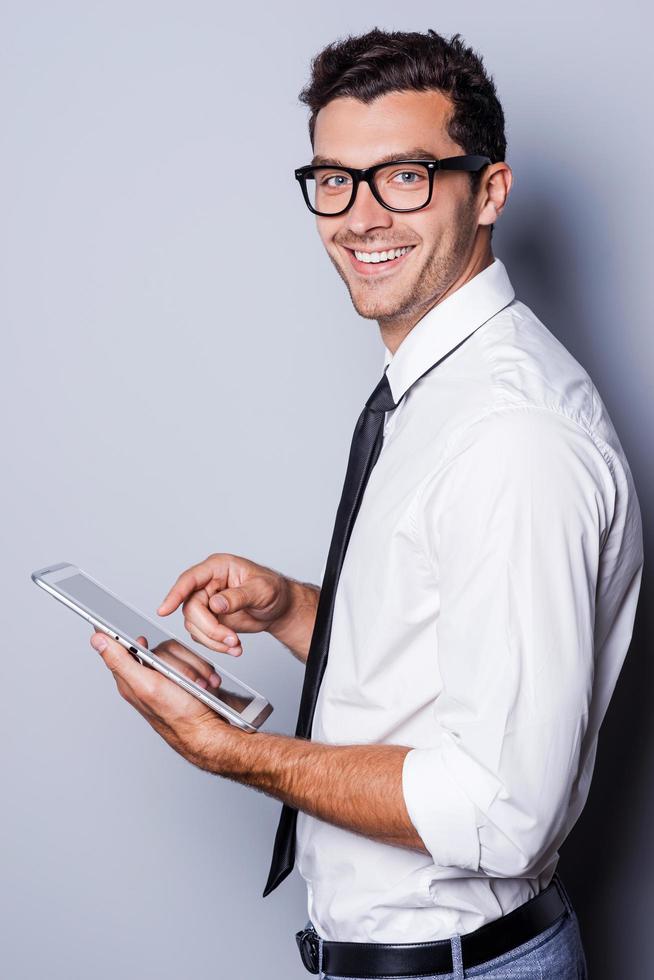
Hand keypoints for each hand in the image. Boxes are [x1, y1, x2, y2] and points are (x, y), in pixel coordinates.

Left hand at [89, 630, 241, 772]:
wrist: (211, 731)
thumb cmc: (180, 717)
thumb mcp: (146, 686)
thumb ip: (121, 661)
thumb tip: (96, 640)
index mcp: (131, 679)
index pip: (117, 647)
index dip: (112, 631)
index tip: (109, 613)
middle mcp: (147, 676)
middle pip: (160, 647)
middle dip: (180, 662)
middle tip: (185, 680)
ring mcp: (167, 675)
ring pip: (178, 651)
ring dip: (195, 669)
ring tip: (199, 686)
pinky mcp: (185, 675)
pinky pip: (193, 658)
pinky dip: (203, 670)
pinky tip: (205, 684)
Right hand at [156, 553, 292, 656]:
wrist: (280, 608)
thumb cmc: (273, 590)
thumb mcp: (261, 590)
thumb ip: (238, 597)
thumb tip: (216, 604)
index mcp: (218, 568)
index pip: (190, 579)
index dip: (175, 594)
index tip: (164, 610)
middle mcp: (208, 584)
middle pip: (191, 608)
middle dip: (209, 628)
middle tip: (230, 639)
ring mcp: (207, 602)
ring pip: (194, 625)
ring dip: (213, 640)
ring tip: (235, 645)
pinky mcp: (209, 619)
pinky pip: (202, 635)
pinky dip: (216, 645)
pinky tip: (233, 647)